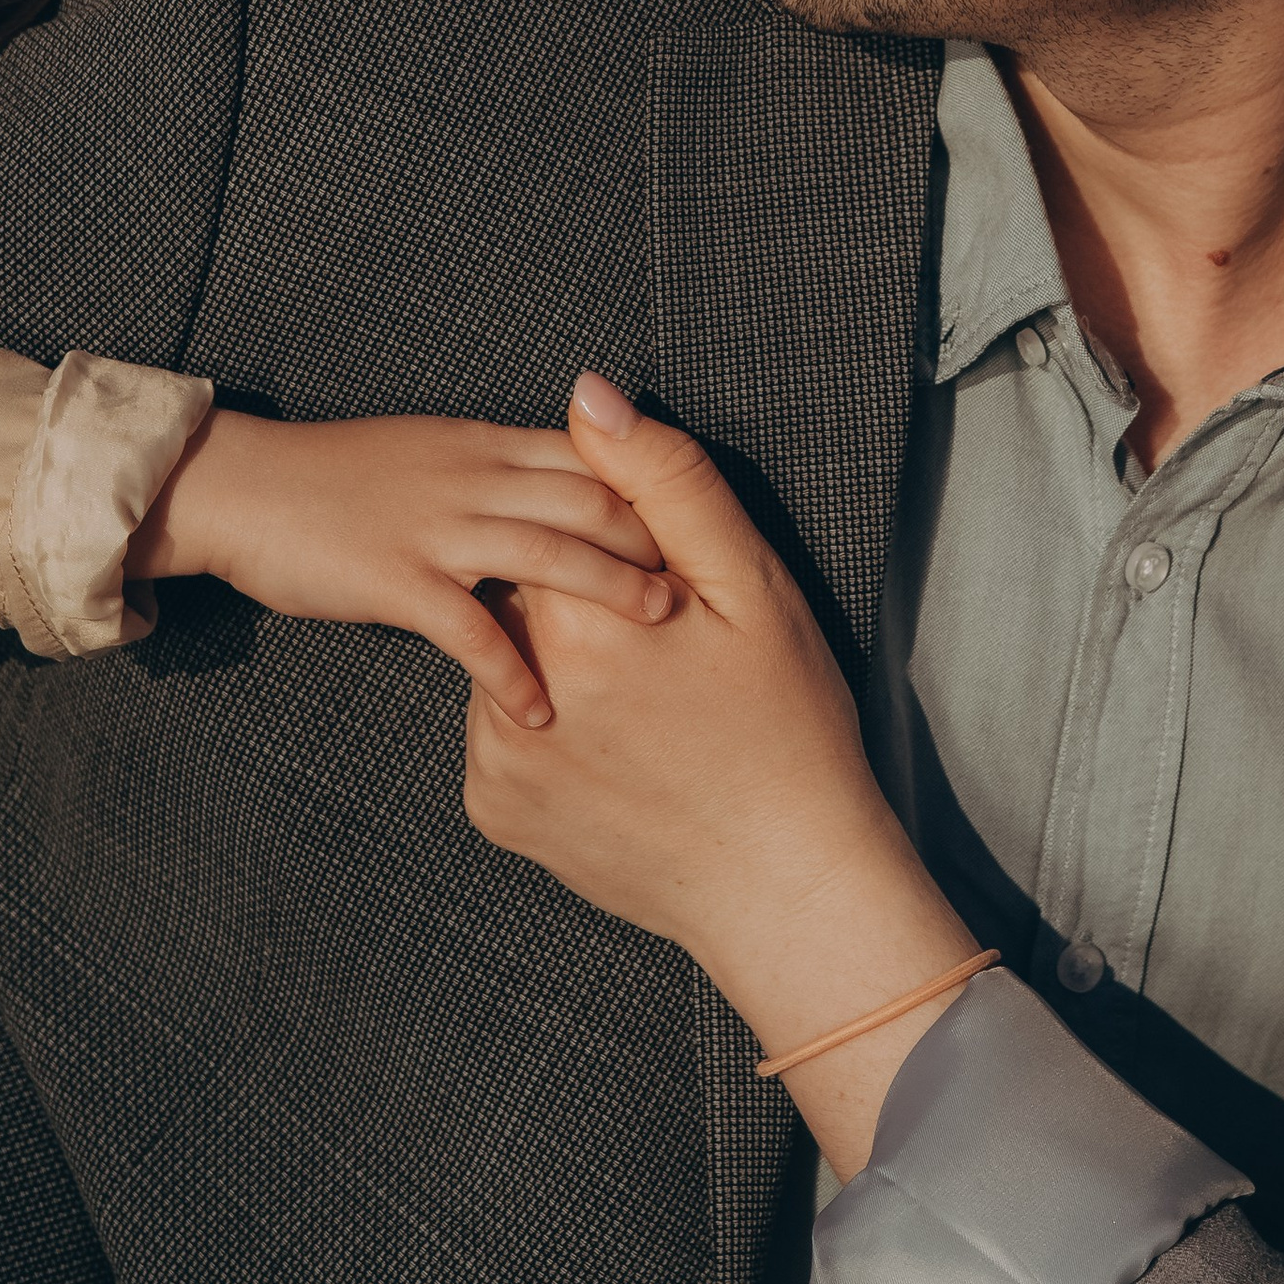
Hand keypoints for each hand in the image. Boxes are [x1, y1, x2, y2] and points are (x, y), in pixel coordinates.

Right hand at [132, 408, 667, 724]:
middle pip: (588, 497)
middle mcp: (471, 476)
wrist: (241, 486)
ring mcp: (435, 527)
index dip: (652, 489)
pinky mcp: (396, 579)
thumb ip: (497, 471)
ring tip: (660, 627)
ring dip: (611, 590)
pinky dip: (512, 672)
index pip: (590, 456)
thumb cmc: (334, 479)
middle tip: (708, 584)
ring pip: (546, 552)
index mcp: (482, 444)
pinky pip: (470, 630)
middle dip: (654, 538)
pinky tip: (542, 712)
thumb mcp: (430, 454)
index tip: (701, 530)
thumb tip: (565, 496)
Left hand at [465, 377, 977, 1173]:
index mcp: (579, 621)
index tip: (670, 601)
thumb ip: (666, 481)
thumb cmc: (787, 730)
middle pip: (525, 593)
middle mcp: (516, 692)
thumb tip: (587, 396)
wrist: (784, 887)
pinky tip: (621, 755)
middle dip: (582, 608)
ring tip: (648, 712)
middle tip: (665, 663)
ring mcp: (496, 763)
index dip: (616, 550)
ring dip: (561, 664)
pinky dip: (547, 732)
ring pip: (512, 660)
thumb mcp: (753, 589)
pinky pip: (503, 737)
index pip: (553, 525)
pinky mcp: (495, 811)